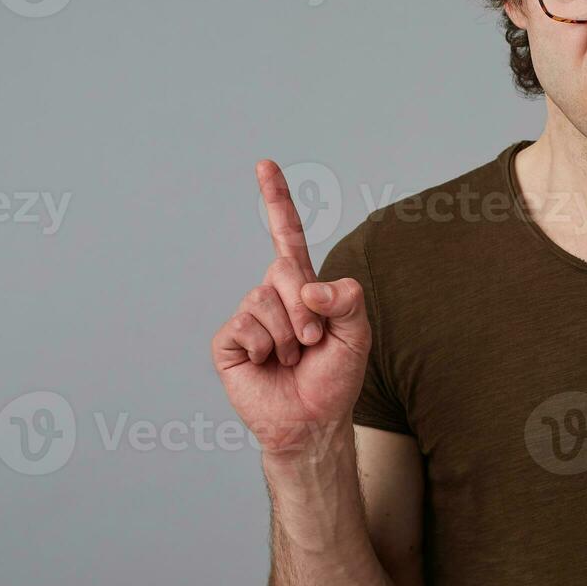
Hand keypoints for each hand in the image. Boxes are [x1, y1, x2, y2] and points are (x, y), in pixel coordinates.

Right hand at [211, 160, 370, 455]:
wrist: (311, 421)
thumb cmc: (334, 377)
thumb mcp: (357, 335)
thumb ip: (347, 301)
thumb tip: (310, 287)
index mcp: (303, 286)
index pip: (288, 235)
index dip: (276, 200)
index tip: (264, 164)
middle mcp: (272, 294)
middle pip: (285, 271)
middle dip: (308, 311)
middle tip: (313, 343)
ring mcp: (248, 315)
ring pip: (265, 302)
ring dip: (288, 336)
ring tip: (291, 358)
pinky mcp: (229, 340)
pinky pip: (245, 327)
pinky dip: (264, 348)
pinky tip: (266, 364)